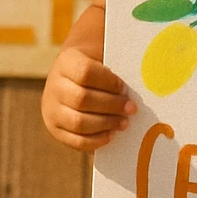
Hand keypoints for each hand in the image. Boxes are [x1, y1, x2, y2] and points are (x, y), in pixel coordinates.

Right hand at [41, 31, 136, 151]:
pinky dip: (95, 140)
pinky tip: (111, 135)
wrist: (70, 76)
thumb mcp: (101, 57)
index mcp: (66, 63)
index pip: (85, 72)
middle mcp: (54, 86)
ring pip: (78, 122)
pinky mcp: (55, 128)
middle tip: (132, 109)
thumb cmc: (96, 67)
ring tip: (124, 123)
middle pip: (82, 99)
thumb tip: (144, 77)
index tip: (124, 88)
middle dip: (111, 105)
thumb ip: (115, 67)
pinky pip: (74, 140)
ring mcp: (51, 109)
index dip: (108, 82)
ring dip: (106, 124)